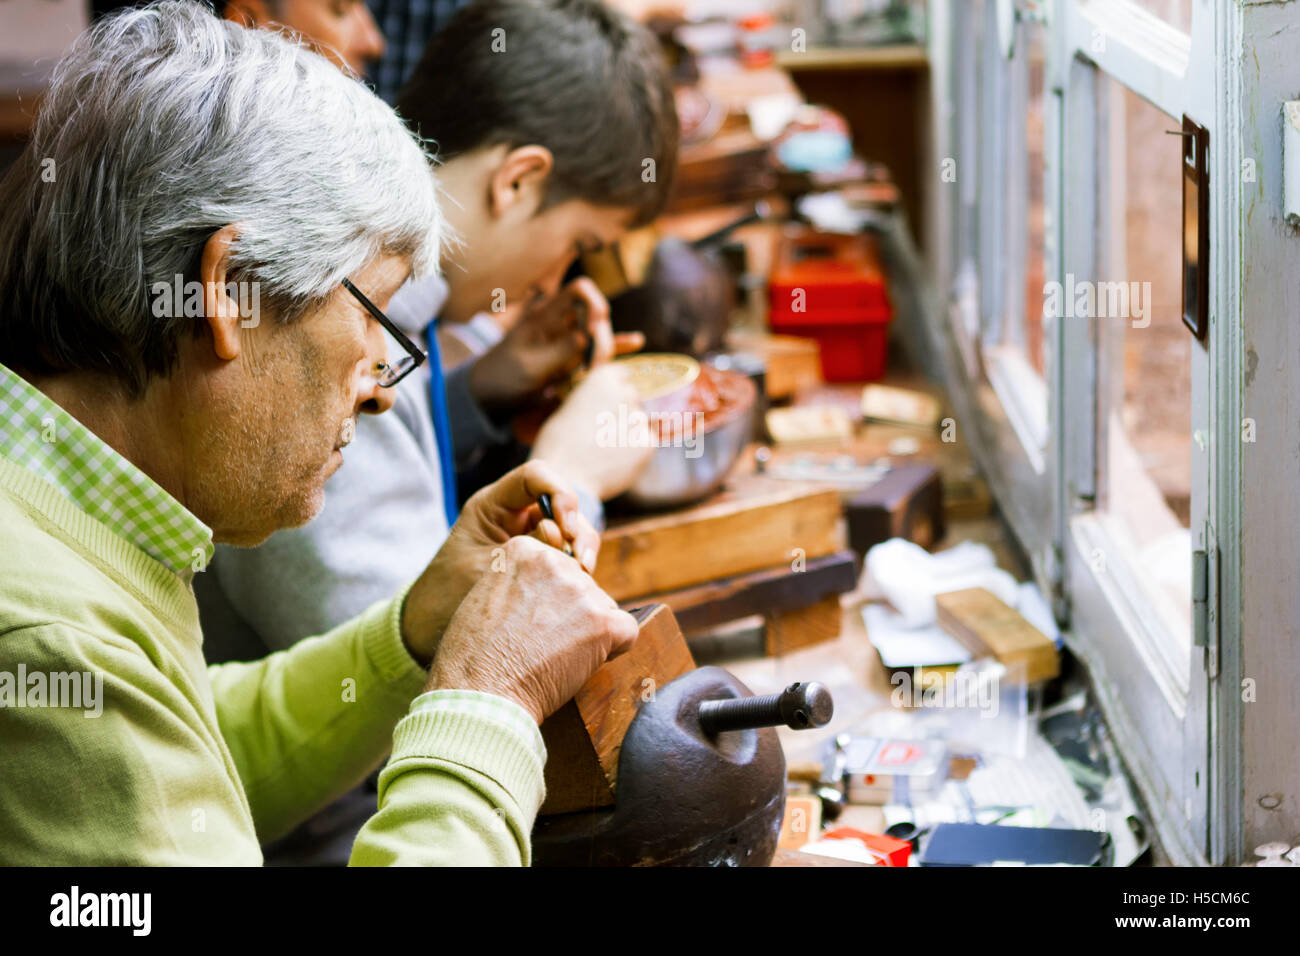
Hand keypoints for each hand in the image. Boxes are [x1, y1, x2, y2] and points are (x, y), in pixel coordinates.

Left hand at [400, 460, 599, 664]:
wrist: (433, 624)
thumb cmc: (449, 594)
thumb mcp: (487, 570)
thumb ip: (528, 555)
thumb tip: (569, 549)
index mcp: (494, 505)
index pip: (535, 476)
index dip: (559, 492)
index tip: (565, 529)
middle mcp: (517, 515)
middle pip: (563, 504)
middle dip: (577, 530)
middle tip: (581, 563)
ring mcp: (532, 536)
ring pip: (573, 530)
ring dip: (582, 550)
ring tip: (582, 576)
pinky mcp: (543, 560)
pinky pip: (570, 555)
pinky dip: (577, 568)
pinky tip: (577, 587)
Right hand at [425, 535, 638, 723]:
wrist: (481, 693)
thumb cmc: (474, 656)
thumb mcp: (485, 595)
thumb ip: (519, 582)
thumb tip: (546, 593)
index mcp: (524, 550)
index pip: (558, 569)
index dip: (548, 601)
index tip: (527, 623)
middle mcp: (555, 562)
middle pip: (583, 587)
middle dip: (571, 615)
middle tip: (541, 644)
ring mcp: (581, 591)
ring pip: (604, 609)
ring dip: (589, 633)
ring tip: (553, 656)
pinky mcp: (603, 622)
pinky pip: (627, 631)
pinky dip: (614, 650)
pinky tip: (582, 663)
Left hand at [467, 278, 643, 414]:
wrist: (489, 395)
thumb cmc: (503, 377)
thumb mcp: (529, 366)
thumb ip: (560, 351)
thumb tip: (589, 337)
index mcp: (546, 315)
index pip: (581, 290)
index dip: (595, 304)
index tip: (595, 331)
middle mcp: (560, 322)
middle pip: (596, 315)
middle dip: (602, 338)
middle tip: (591, 368)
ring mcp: (567, 339)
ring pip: (600, 334)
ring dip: (605, 351)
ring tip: (592, 374)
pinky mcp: (572, 357)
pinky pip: (598, 348)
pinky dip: (616, 346)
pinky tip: (636, 342)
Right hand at [531, 363, 652, 500]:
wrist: (565, 479)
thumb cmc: (557, 445)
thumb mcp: (568, 409)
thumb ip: (590, 399)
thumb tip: (600, 400)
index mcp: (603, 379)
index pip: (622, 375)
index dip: (615, 389)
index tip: (608, 402)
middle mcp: (626, 393)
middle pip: (633, 397)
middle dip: (623, 410)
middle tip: (604, 431)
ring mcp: (639, 419)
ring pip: (639, 422)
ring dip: (628, 431)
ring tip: (605, 451)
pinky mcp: (648, 444)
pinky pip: (645, 443)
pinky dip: (634, 451)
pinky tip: (614, 462)